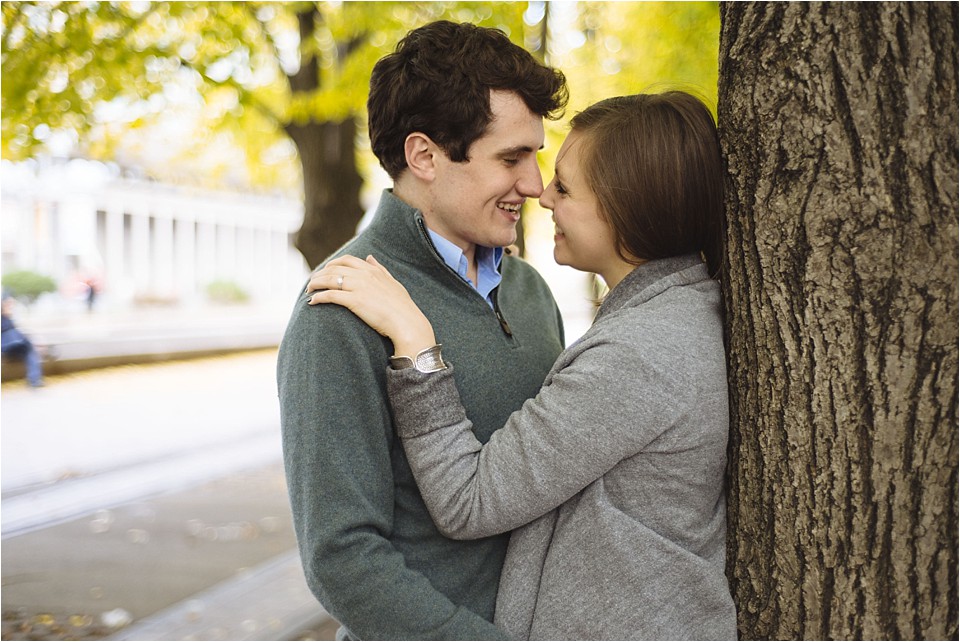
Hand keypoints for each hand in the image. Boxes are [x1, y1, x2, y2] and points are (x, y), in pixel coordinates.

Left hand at [306, 255, 436, 355]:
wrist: (407, 323)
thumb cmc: (402, 306)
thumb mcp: (392, 282)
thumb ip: (380, 269)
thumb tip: (369, 257)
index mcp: (372, 270)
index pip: (346, 260)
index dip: (332, 264)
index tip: (325, 271)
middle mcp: (364, 275)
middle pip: (334, 269)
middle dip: (320, 274)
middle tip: (312, 282)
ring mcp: (358, 287)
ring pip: (329, 280)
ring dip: (315, 284)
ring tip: (308, 291)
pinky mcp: (354, 301)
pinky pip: (330, 295)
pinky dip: (319, 297)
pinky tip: (312, 301)